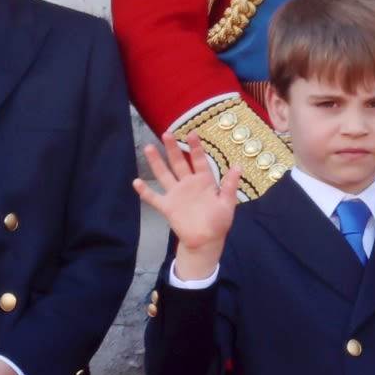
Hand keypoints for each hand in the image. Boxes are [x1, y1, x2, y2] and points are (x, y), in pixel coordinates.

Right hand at [134, 131, 241, 279]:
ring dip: (156, 162)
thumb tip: (239, 166)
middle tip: (166, 133)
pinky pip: (154, 197)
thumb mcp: (227, 203)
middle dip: (172, 148)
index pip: (199, 160)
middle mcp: (188, 184)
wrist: (206, 241)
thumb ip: (230, 185)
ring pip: (164, 174)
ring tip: (149, 148)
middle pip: (179, 162)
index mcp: (204, 181)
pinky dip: (145, 191)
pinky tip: (136, 182)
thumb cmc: (218, 221)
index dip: (195, 147)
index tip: (192, 133)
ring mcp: (176, 194)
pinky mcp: (168, 207)